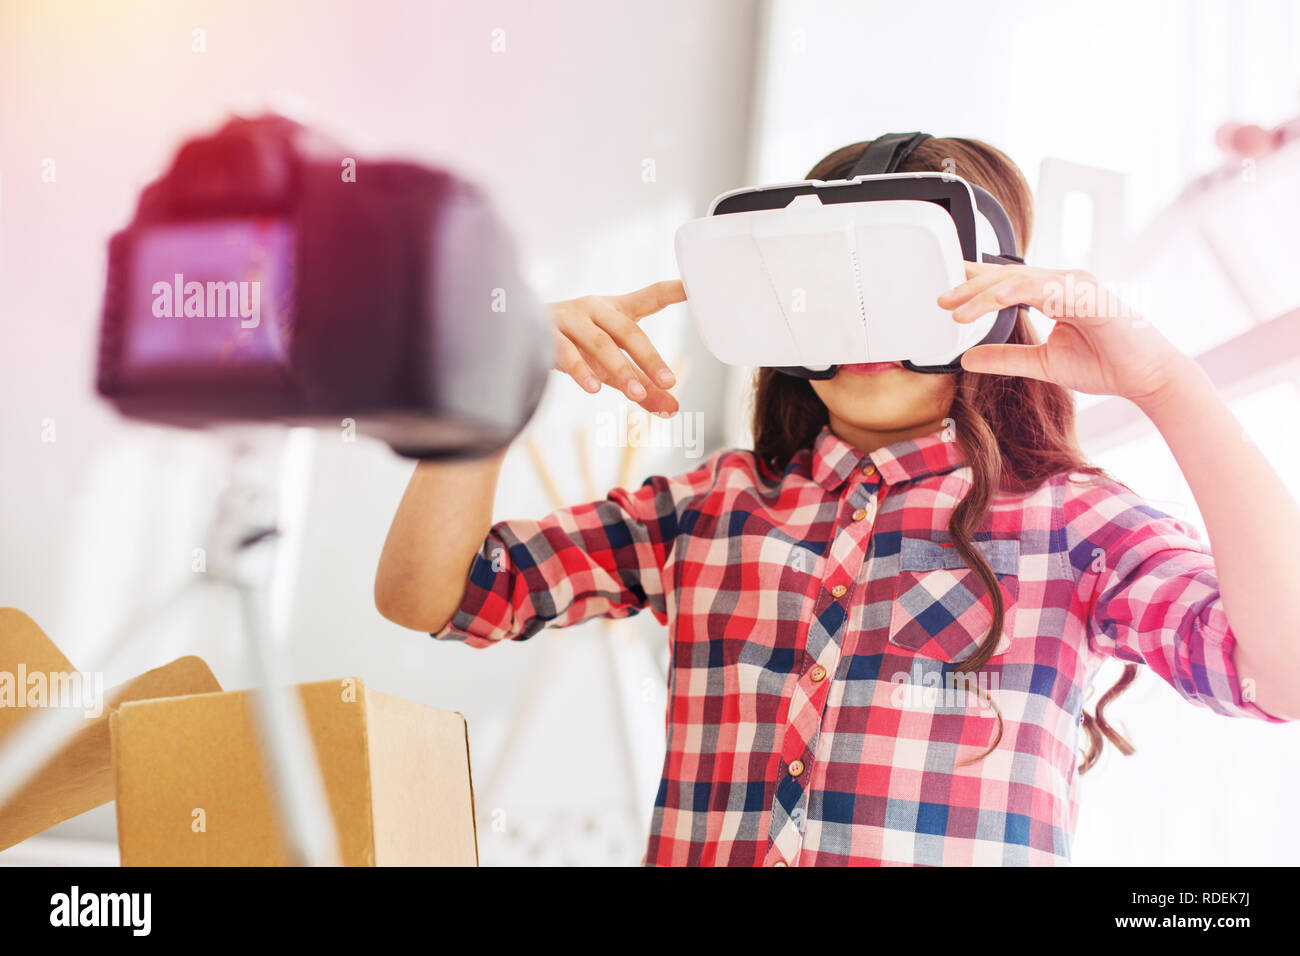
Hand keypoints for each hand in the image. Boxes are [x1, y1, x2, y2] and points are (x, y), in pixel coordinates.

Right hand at [550, 279, 684, 415]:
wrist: (515, 327)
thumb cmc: (575, 343)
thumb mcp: (610, 363)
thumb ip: (642, 386)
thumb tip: (673, 409)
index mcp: (615, 310)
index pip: (650, 298)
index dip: (672, 290)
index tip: (693, 286)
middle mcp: (595, 309)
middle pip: (628, 331)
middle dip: (649, 358)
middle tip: (669, 382)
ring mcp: (570, 319)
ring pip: (599, 344)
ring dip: (619, 369)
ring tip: (636, 394)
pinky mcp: (545, 333)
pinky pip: (565, 352)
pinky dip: (580, 370)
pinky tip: (592, 388)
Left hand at [938, 262, 1191, 405]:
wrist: (1146, 376)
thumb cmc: (1103, 364)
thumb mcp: (1040, 364)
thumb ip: (1004, 358)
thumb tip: (967, 358)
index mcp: (1053, 292)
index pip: (1006, 281)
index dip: (974, 282)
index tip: (945, 290)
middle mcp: (1063, 282)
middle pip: (1006, 276)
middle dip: (970, 287)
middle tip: (940, 299)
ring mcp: (1076, 284)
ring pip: (1019, 279)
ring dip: (984, 293)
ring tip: (956, 309)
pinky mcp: (1088, 295)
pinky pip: (1043, 288)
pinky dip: (1014, 294)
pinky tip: (990, 303)